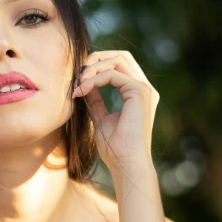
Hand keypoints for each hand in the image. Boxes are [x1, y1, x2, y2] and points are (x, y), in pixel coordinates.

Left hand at [72, 50, 159, 174]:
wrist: (126, 164)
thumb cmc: (115, 149)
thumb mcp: (100, 119)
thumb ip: (95, 101)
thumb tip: (84, 86)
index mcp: (137, 94)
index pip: (120, 65)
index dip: (98, 66)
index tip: (78, 80)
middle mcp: (143, 88)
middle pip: (120, 57)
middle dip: (96, 60)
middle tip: (77, 75)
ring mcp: (143, 89)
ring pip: (116, 61)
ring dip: (92, 69)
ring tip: (77, 85)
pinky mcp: (139, 91)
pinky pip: (112, 74)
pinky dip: (93, 80)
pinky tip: (81, 91)